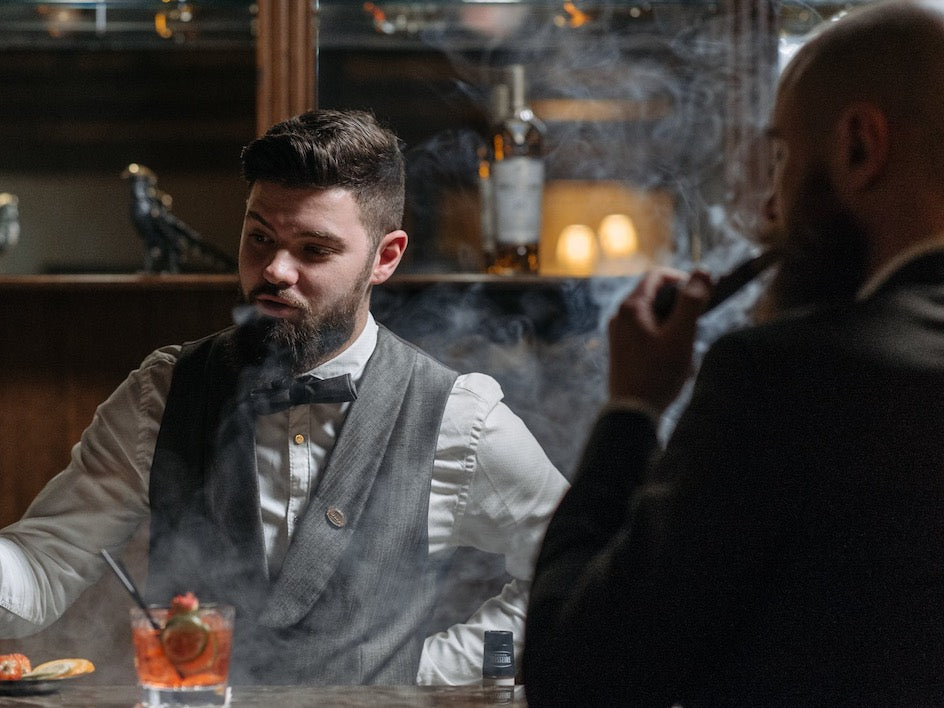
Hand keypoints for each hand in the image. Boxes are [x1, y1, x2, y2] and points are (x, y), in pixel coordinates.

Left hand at [608, 268, 711, 414]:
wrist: (632, 412)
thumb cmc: (657, 374)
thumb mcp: (680, 335)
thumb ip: (692, 302)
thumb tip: (702, 271)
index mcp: (631, 308)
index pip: (657, 275)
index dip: (682, 279)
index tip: (701, 293)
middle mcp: (620, 317)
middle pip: (655, 295)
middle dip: (680, 306)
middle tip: (696, 324)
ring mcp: (619, 334)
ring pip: (653, 316)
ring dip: (674, 324)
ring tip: (685, 348)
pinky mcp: (622, 350)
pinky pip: (647, 333)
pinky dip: (664, 338)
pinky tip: (673, 360)